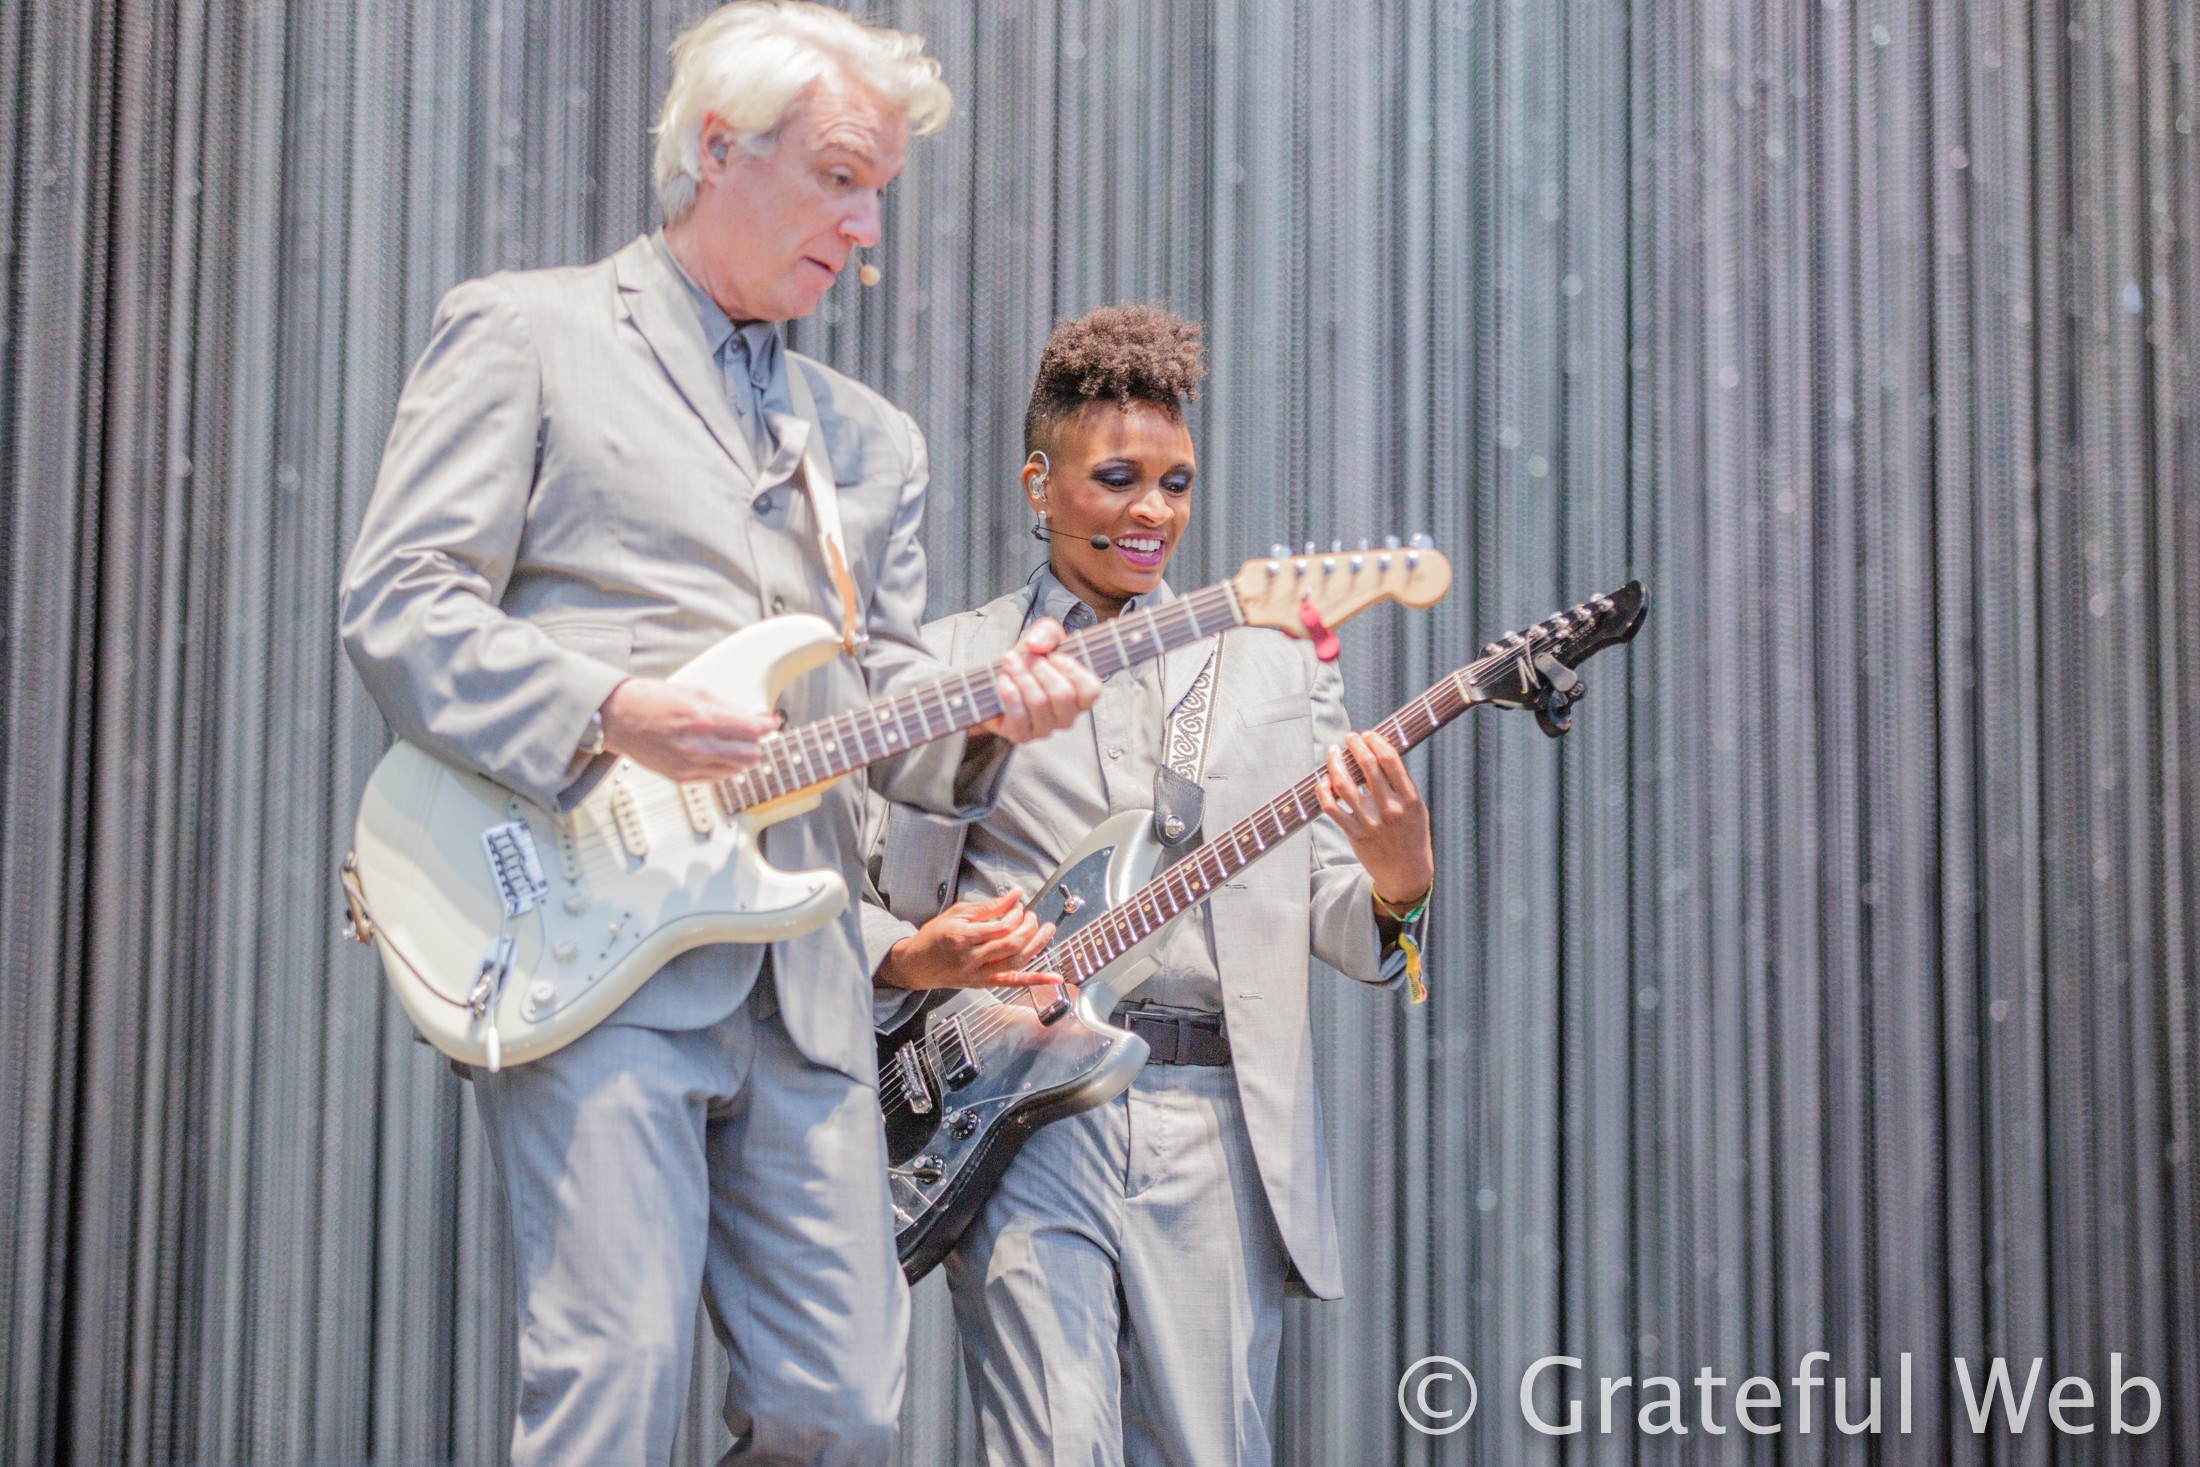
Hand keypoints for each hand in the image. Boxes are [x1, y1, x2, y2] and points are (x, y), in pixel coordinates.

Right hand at [597, 677, 780, 781]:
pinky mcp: (682, 778)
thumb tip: (755, 717)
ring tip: (730, 742)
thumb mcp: (694, 693)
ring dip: (740, 756)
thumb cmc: (650, 700)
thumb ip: (728, 709)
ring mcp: (690, 765)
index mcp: (704, 720)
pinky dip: (723, 766)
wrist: (617, 718)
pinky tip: (714, 753)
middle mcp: (699, 746)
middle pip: (751, 755)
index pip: (753, 730)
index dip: (768, 726)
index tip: (771, 722)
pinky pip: (717, 778)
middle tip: (751, 733)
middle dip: (756, 743)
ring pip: (737, 769)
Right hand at [876, 890, 1061, 989]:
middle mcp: (971, 958)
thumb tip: (1015, 895)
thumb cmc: (935, 936)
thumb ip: (988, 906)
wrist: (917, 964)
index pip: (1000, 926)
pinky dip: (1037, 980)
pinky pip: (1014, 982)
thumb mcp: (957, 913)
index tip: (1019, 906)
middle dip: (1028, 928)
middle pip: (1011, 944)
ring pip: (1016, 961)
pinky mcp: (984, 984)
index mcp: (962, 936)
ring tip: (1048, 930)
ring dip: (1037, 945)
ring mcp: (978, 974)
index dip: (1015, 915)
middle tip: (1032, 916)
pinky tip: (1055, 978)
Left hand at [980, 617, 1102, 744]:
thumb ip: (1047, 632)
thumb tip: (1037, 645)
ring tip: (1010, 661)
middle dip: (1041, 669)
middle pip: (1063, 695)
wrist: (999, 679)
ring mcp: (1045, 728)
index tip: (1055, 655)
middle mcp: (1066, 716)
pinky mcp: (1022, 735)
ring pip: (1039, 703)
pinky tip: (1003, 680)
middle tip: (1028, 657)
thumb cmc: (1028, 661)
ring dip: (1022, 676)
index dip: (1074, 671)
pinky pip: (1019, 716)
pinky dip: (1009, 693)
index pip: (1092, 690)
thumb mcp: (1042, 638)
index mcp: (1079, 695)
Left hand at [1316, 732, 1433, 910]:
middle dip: (1355, 745)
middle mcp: (1391, 809)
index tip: (1368, 735)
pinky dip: (1324, 791)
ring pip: (1344, 784)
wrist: (1407, 874)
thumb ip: (1400, 784)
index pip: (1390, 760)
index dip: (1376, 741)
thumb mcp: (1417, 808)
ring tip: (1333, 753)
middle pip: (1367, 766)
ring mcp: (1371, 822)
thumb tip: (1378, 753)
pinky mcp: (1355, 835)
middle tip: (1350, 737)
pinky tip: (1324, 781)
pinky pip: (1332, 808)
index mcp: (1410, 799)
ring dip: (1335, 763)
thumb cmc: (1412, 836)